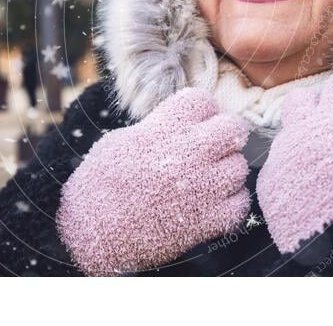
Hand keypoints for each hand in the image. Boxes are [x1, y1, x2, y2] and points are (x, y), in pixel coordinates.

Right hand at [56, 88, 250, 275]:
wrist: (92, 233)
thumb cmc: (99, 184)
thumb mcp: (121, 141)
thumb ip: (156, 129)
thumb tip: (175, 126)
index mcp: (166, 129)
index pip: (203, 100)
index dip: (201, 110)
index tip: (194, 122)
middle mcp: (190, 153)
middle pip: (234, 127)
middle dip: (226, 134)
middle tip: (213, 147)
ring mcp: (203, 187)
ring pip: (239, 167)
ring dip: (227, 172)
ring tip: (207, 180)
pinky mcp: (208, 221)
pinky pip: (240, 204)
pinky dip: (230, 204)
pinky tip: (212, 205)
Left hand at [257, 70, 332, 253]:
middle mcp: (302, 134)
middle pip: (301, 99)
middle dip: (319, 108)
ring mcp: (281, 160)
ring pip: (287, 134)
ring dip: (305, 142)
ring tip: (329, 167)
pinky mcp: (268, 187)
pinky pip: (278, 168)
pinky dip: (294, 173)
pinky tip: (313, 192)